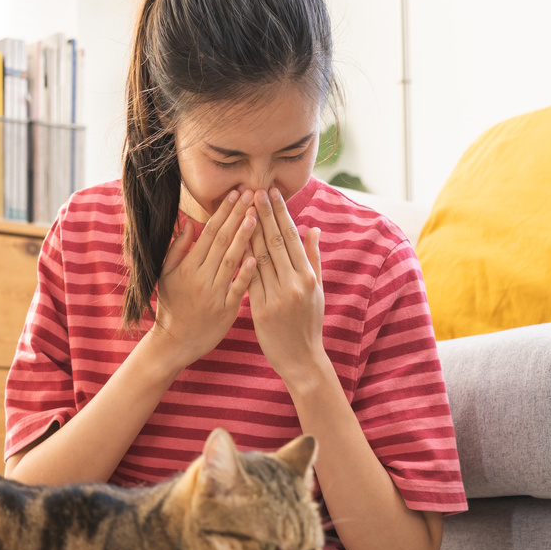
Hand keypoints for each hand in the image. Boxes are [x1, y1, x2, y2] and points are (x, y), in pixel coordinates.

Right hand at [151, 189, 257, 367]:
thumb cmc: (172, 306)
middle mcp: (200, 277)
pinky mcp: (225, 311)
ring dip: (244, 237)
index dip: (223, 212)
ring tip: (257, 216)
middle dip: (238, 215)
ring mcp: (213, 294)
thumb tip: (189, 222)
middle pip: (222, 241)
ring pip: (231, 260)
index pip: (209, 233)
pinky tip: (255, 257)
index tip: (236, 193)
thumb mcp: (165, 276)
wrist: (174, 343)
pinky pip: (237, 289)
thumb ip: (177, 249)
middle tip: (253, 194)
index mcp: (187, 267)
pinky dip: (245, 273)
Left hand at [248, 188, 325, 386]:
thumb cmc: (309, 322)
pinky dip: (241, 259)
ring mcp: (277, 296)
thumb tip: (313, 229)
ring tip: (242, 208)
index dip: (281, 214)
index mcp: (309, 277)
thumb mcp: (318, 290)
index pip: (292, 238)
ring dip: (249, 230)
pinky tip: (232, 241)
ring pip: (260, 257)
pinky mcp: (261, 309)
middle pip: (275, 242)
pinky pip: (248, 279)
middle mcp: (294, 284)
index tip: (272, 193)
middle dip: (263, 214)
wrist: (302, 359)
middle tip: (254, 191)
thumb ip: (313, 258)